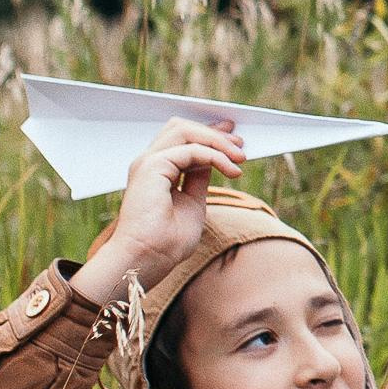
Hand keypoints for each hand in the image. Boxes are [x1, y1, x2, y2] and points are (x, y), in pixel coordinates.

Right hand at [73, 117, 248, 309]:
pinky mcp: (152, 167)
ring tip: (239, 157)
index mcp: (155, 171)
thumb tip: (214, 160)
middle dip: (214, 132)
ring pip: (186, 132)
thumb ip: (199, 179)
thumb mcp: (193, 203)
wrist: (147, 260)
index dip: (208, 134)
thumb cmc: (166, 242)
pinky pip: (191, 150)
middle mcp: (149, 162)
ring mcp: (148, 162)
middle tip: (241, 143)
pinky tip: (231, 169)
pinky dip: (215, 156)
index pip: (181, 139)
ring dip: (217, 141)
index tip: (235, 139)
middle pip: (182, 128)